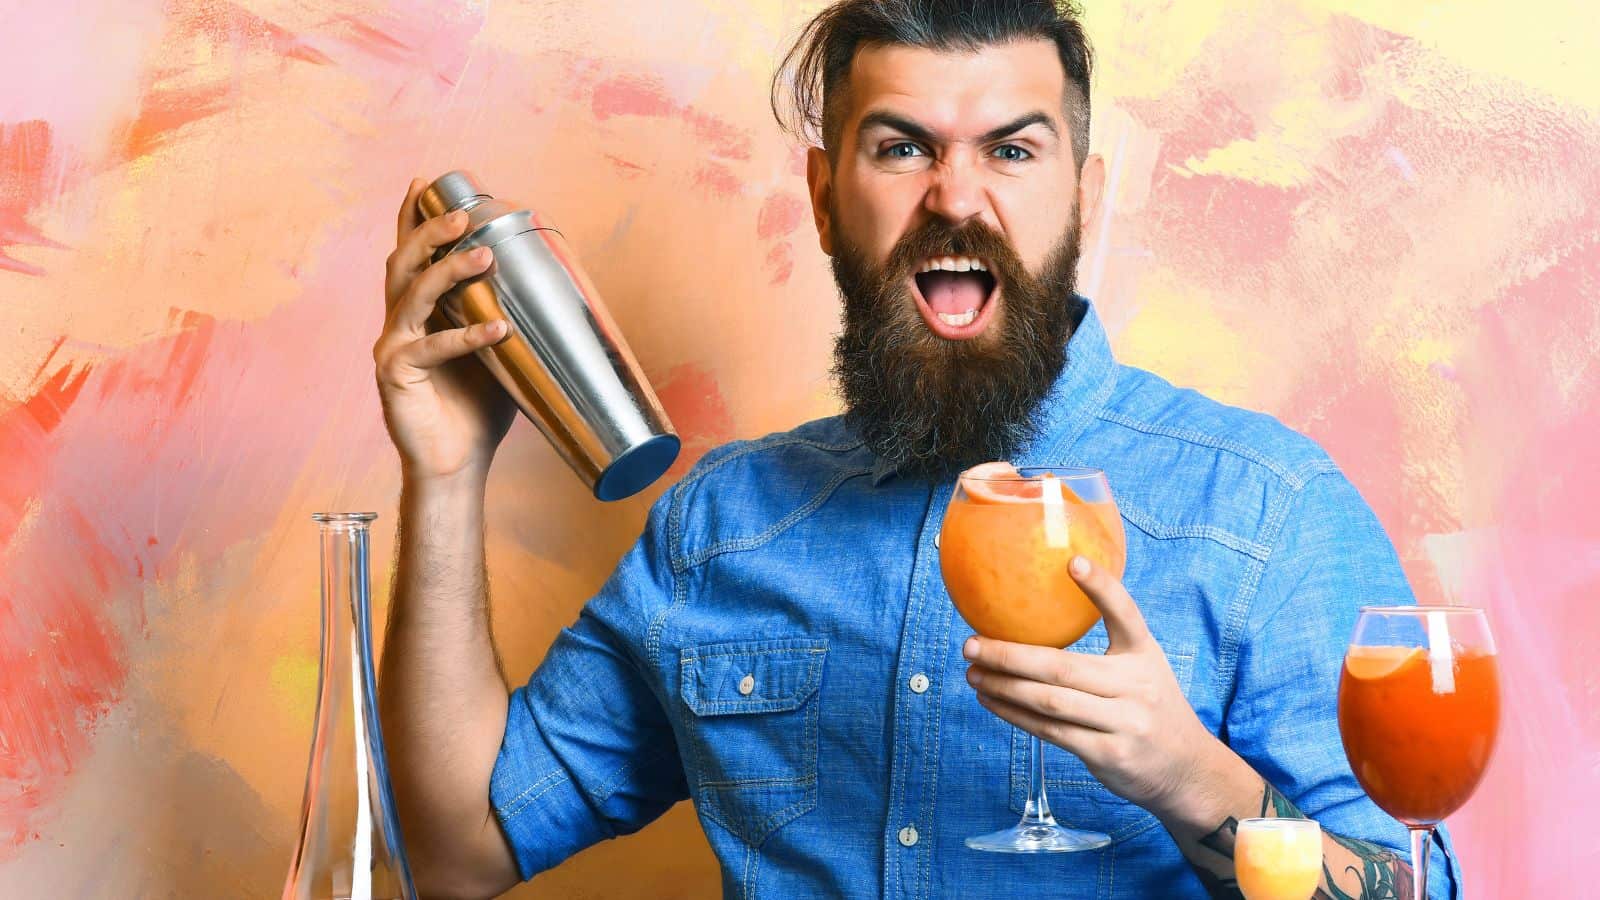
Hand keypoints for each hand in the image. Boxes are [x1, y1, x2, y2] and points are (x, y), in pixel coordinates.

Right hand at [373, 178, 517, 482]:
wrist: (455, 463)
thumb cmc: (477, 408)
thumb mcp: (497, 352)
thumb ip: (502, 315)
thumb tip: (545, 284)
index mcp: (417, 312)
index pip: (410, 254)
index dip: (413, 216)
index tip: (426, 181)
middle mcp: (398, 323)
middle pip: (404, 262)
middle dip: (431, 231)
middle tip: (464, 216)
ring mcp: (392, 347)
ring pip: (412, 294)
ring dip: (449, 271)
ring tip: (485, 256)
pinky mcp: (395, 376)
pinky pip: (433, 347)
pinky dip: (467, 335)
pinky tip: (498, 328)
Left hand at [962, 555, 1221, 816]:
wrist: (1187, 770)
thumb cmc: (1150, 708)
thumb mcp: (1144, 668)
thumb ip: (1108, 648)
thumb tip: (1039, 621)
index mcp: (1145, 654)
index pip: (1125, 614)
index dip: (1101, 587)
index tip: (1072, 562)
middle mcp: (1136, 686)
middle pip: (1061, 667)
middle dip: (1008, 655)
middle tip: (970, 644)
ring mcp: (1124, 722)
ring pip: (1049, 701)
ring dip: (1003, 687)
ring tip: (972, 674)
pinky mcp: (1108, 754)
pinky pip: (1051, 731)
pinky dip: (1015, 715)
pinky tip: (991, 701)